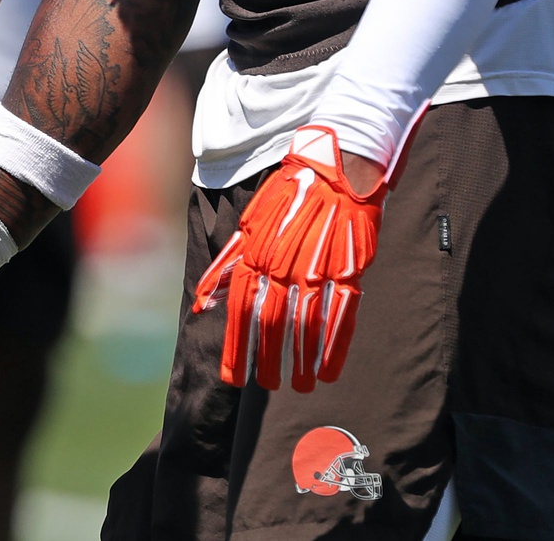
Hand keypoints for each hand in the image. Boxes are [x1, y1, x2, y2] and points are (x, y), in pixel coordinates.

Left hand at [190, 125, 385, 392]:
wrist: (334, 167)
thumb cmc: (287, 197)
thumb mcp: (249, 226)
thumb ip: (227, 265)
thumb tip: (203, 301)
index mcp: (257, 252)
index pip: (242, 309)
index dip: (237, 346)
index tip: (233, 378)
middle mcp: (285, 263)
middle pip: (272, 322)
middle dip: (267, 359)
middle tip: (266, 386)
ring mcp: (319, 268)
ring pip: (307, 325)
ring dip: (301, 361)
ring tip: (299, 387)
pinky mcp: (350, 270)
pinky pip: (341, 316)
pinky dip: (335, 346)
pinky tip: (329, 370)